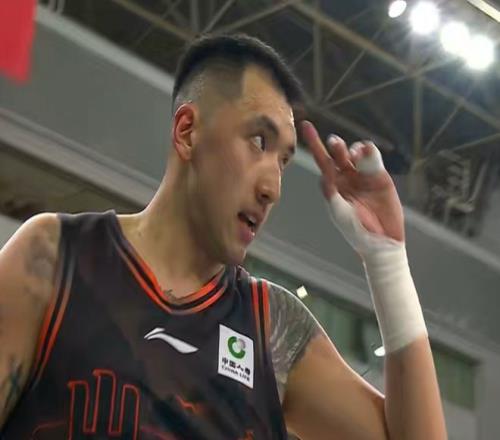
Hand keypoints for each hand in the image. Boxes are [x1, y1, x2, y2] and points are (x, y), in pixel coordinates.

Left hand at [300, 120, 404, 241]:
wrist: (381, 240)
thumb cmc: (355, 230)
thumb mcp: (339, 212)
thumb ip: (331, 194)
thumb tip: (325, 174)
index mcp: (332, 184)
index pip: (321, 160)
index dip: (314, 143)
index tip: (306, 125)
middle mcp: (346, 176)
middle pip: (337, 153)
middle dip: (335, 146)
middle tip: (334, 143)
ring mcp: (362, 175)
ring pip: (355, 152)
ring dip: (352, 149)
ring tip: (353, 154)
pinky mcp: (379, 175)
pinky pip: (372, 157)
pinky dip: (368, 151)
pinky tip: (365, 153)